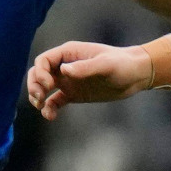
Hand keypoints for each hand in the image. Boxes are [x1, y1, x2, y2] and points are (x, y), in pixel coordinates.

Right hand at [26, 41, 153, 119]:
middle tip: (38, 98)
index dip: (40, 73)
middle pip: (38, 74)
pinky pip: (55, 101)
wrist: (137, 75)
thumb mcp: (105, 64)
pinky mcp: (73, 94)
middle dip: (34, 85)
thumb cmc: (122, 64)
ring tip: (41, 107)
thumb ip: (84, 67)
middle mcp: (64, 66)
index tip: (48, 85)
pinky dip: (50, 108)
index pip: (43, 61)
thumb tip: (63, 71)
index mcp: (68, 54)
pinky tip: (50, 116)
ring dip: (37, 97)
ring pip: (43, 88)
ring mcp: (68, 81)